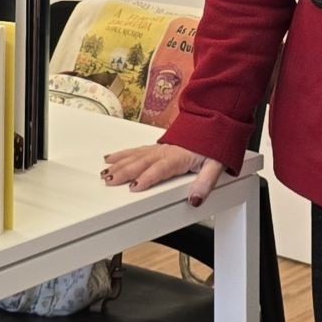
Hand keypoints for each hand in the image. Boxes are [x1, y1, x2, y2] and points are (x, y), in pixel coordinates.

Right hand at [101, 144, 222, 205]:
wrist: (216, 122)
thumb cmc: (215, 144)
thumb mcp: (216, 166)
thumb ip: (206, 183)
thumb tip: (195, 199)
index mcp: (179, 157)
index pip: (160, 169)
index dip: (147, 178)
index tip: (134, 187)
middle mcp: (166, 151)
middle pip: (142, 162)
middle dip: (124, 171)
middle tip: (109, 181)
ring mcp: (160, 148)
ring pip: (136, 155)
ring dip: (119, 163)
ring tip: (105, 172)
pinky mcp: (158, 146)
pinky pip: (137, 150)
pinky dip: (123, 154)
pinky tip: (112, 158)